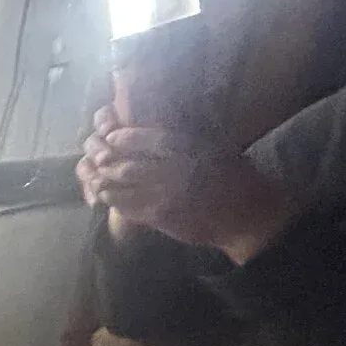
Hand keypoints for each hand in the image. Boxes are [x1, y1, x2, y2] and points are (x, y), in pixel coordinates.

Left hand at [76, 107, 297, 262]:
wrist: (248, 214)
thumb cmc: (233, 176)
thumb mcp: (213, 147)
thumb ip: (184, 139)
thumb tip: (151, 128)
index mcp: (189, 148)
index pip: (148, 139)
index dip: (124, 138)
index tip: (111, 137)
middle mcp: (175, 170)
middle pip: (126, 165)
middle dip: (106, 163)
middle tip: (97, 160)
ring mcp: (166, 196)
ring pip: (122, 188)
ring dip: (105, 184)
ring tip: (98, 180)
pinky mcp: (161, 217)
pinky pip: (128, 209)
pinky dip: (115, 202)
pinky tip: (110, 199)